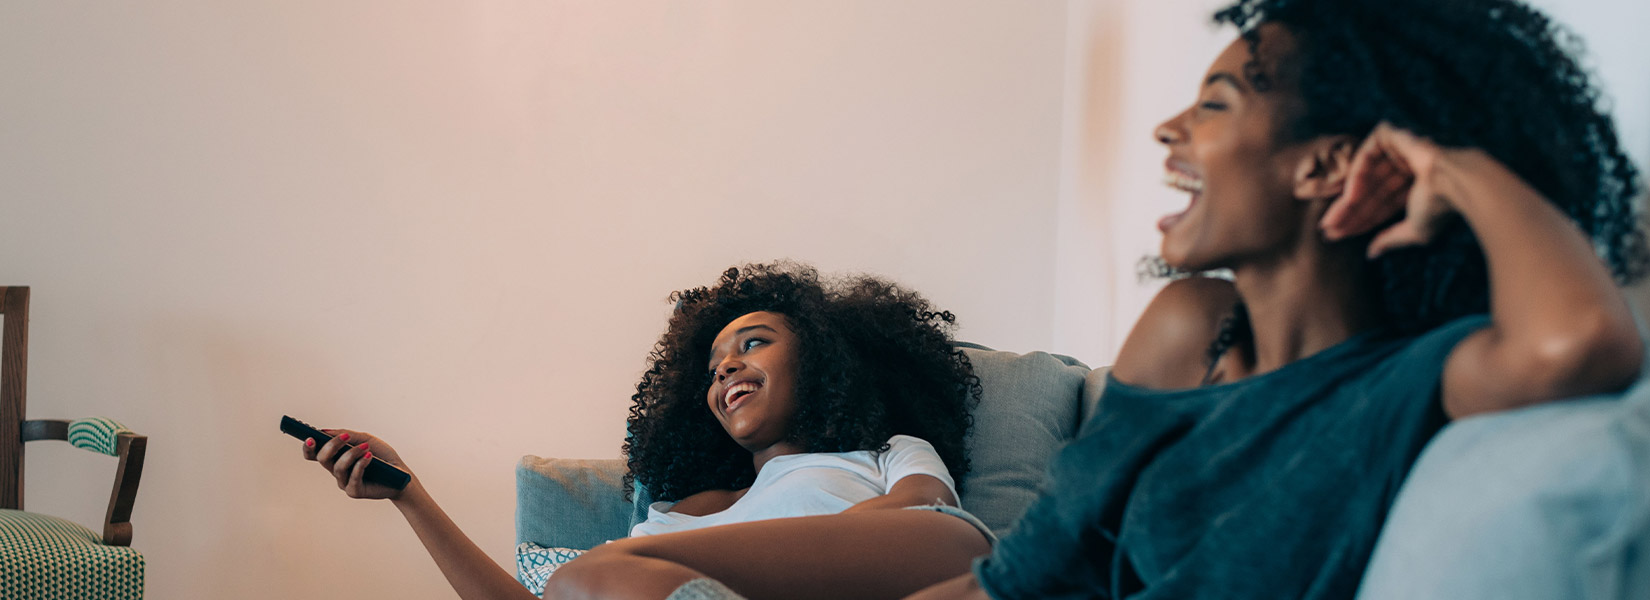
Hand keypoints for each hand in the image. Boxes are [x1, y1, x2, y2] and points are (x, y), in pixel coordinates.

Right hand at [301, 429, 413, 499]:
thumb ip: (347, 434)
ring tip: (366, 447)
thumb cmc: (383, 456)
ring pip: (338, 467)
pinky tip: (368, 457)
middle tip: (345, 436)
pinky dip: (360, 465)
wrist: (401, 473)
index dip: (308, 447)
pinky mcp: (354, 491)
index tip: (310, 438)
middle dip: (332, 446)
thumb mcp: (366, 439)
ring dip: (351, 454)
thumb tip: (325, 431)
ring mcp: (344, 482)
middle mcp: (337, 470)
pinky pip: (352, 478)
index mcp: (336, 457)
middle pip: (322, 459)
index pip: (315, 454)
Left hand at [1320, 122, 1462, 257]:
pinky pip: (1366, 155)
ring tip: (1330, 222)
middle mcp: (1406, 166)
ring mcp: (1399, 149)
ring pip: (1364, 177)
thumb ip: (1391, 239)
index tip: (1337, 235)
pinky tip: (1348, 200)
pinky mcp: (1392, 134)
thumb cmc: (1441, 206)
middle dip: (1347, 213)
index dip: (1359, 220)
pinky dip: (1355, 177)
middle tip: (1327, 231)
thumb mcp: (1414, 230)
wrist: (1455, 182)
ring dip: (1346, 201)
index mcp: (1415, 185)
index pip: (1380, 204)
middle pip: (1369, 192)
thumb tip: (1371, 253)